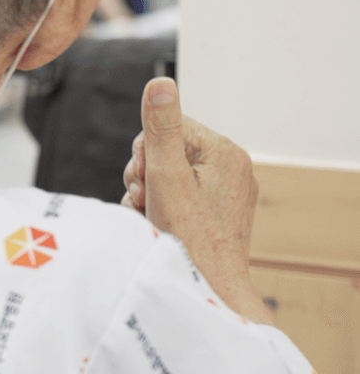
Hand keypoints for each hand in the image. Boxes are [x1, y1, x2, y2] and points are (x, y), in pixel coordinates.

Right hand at [121, 77, 272, 324]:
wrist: (206, 290)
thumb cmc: (187, 238)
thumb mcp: (165, 175)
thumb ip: (160, 127)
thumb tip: (161, 83)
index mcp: (225, 153)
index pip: (168, 126)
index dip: (145, 151)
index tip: (144, 180)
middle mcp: (231, 170)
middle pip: (167, 150)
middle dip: (145, 174)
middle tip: (143, 199)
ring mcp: (226, 194)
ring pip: (169, 175)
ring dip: (148, 193)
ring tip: (148, 215)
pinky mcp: (218, 215)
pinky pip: (180, 197)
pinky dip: (160, 209)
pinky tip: (156, 225)